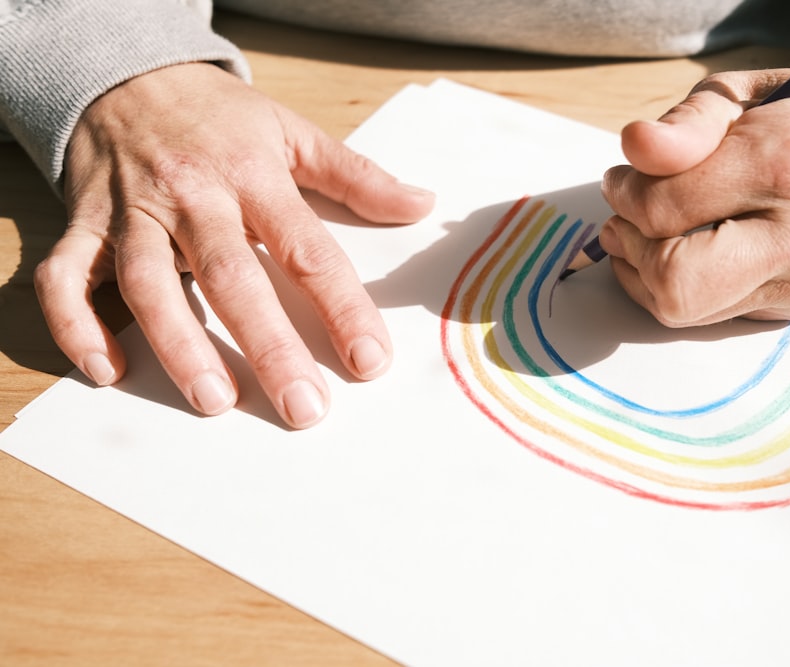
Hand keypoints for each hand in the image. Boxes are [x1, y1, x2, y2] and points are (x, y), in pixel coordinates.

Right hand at [34, 63, 434, 427]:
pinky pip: (66, 277)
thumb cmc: (220, 118)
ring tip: (215, 401)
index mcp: (254, 176)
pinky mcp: (84, 223)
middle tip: (302, 407)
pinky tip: (109, 371)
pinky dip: (77, 325)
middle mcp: (193, 196)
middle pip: (231, 276)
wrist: (129, 74)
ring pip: (149, 282)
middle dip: (268, 346)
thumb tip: (421, 204)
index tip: (369, 361)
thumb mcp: (292, 132)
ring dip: (179, 345)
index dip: (340, 308)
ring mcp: (134, 211)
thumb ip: (357, 175)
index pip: (307, 250)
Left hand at [601, 12, 789, 326]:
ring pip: (687, 310)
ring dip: (645, 275)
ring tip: (647, 234)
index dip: (625, 194)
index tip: (620, 178)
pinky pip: (710, 316)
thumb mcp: (740, 94)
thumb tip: (634, 150)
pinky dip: (681, 287)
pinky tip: (686, 252)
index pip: (667, 207)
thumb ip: (684, 125)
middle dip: (633, 252)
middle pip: (677, 283)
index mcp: (786, 162)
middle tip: (624, 221)